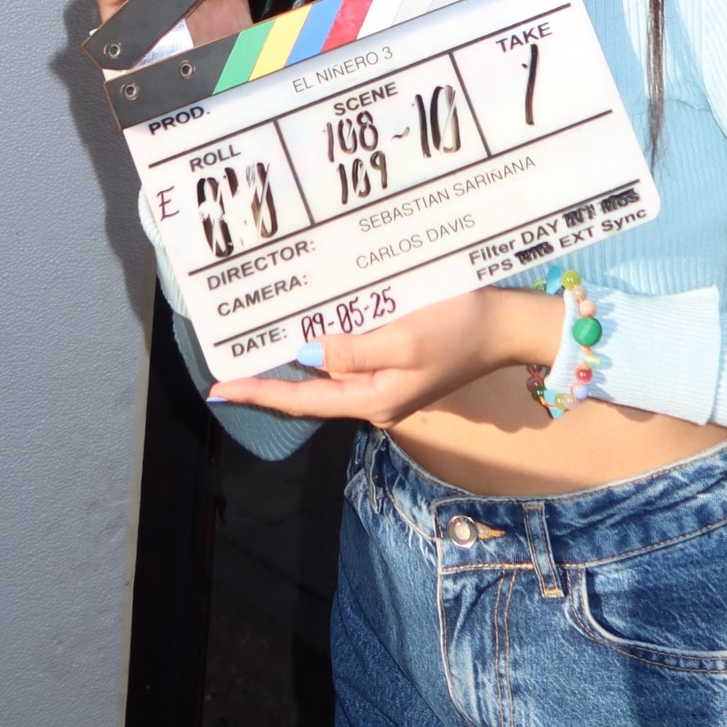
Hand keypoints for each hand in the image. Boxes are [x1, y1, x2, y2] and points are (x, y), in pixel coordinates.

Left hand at [207, 288, 557, 426]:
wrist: (508, 325)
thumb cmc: (458, 330)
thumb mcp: (401, 339)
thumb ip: (351, 350)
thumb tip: (306, 356)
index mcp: (374, 399)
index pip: (303, 401)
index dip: (259, 393)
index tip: (218, 389)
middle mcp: (375, 396)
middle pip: (312, 390)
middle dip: (271, 378)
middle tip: (226, 364)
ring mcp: (388, 380)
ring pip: (330, 371)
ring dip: (296, 358)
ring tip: (255, 344)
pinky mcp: (398, 359)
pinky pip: (351, 354)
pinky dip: (326, 343)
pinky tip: (307, 328)